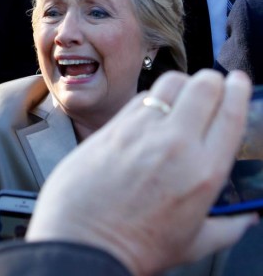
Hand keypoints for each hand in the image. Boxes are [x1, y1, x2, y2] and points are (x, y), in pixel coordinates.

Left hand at [26, 70, 258, 275]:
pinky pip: (138, 98)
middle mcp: (176, 144)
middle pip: (203, 86)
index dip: (238, 89)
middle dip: (211, 80)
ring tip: (179, 95)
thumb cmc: (134, 247)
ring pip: (170, 83)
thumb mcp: (193, 243)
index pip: (231, 112)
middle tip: (209, 87)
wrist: (80, 243)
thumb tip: (247, 218)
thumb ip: (227, 227)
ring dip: (181, 84)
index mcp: (204, 171)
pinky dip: (150, 99)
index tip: (238, 81)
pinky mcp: (111, 128)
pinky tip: (148, 111)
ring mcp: (140, 132)